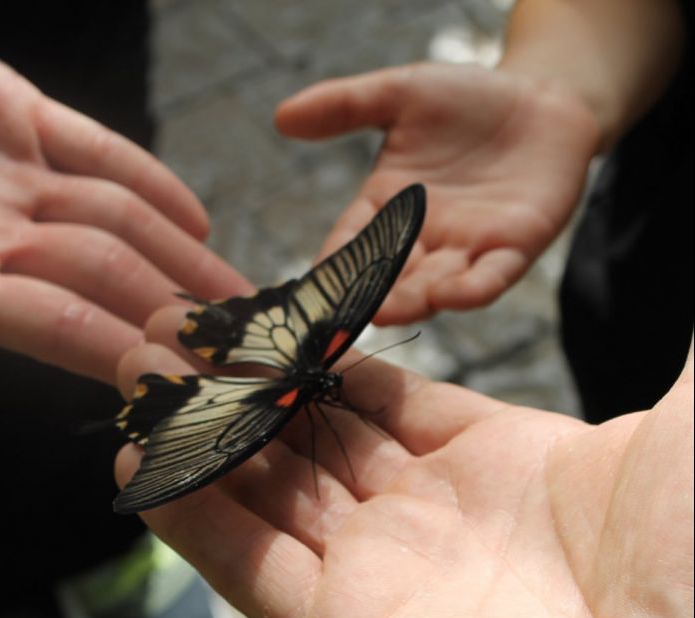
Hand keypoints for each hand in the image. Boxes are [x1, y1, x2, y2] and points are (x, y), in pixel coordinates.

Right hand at [0, 37, 249, 383]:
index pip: (60, 327)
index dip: (129, 351)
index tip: (194, 382)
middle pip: (109, 274)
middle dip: (179, 309)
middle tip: (246, 346)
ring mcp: (3, 171)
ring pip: (116, 219)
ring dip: (184, 257)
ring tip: (241, 299)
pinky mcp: (8, 107)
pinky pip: (95, 149)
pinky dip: (150, 180)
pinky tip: (199, 217)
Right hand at [115, 310, 692, 617]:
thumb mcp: (687, 429)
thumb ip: (672, 357)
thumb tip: (694, 278)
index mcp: (493, 463)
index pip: (378, 392)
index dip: (319, 349)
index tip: (267, 311)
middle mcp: (426, 517)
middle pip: (309, 435)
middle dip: (243, 382)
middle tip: (177, 335)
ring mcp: (377, 573)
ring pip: (266, 489)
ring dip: (202, 435)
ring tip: (140, 380)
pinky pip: (246, 562)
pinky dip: (192, 515)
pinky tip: (145, 463)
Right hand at [276, 63, 600, 321]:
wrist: (542, 99)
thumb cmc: (469, 100)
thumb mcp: (402, 94)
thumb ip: (345, 105)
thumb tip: (281, 117)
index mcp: (387, 207)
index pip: (350, 243)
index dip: (331, 267)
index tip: (307, 292)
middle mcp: (422, 238)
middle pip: (388, 275)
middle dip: (367, 295)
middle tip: (341, 316)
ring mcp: (467, 248)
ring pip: (434, 284)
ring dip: (411, 300)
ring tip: (384, 312)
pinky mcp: (514, 248)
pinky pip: (490, 276)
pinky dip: (471, 289)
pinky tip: (449, 296)